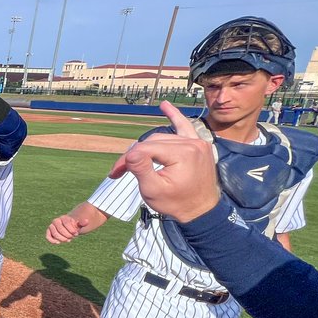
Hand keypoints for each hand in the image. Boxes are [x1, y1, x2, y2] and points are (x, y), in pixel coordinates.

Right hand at [46, 212, 93, 243]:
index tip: (76, 234)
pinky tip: (58, 243)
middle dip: (67, 235)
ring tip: (67, 240)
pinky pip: (48, 236)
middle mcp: (56, 221)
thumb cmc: (73, 227)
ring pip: (54, 233)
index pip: (66, 223)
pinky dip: (52, 240)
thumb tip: (86, 221)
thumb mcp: (79, 225)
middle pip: (60, 228)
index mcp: (63, 217)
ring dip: (61, 238)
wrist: (67, 229)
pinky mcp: (49, 232)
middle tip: (72, 237)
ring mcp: (51, 226)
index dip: (71, 229)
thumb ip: (82, 223)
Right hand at [107, 102, 219, 222]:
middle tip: (120, 171)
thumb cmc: (177, 203)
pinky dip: (174, 117)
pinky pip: (184, 127)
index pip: (145, 148)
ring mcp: (198, 143)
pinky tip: (164, 105)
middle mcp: (192, 143)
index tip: (115, 173)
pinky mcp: (199, 145)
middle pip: (152, 141)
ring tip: (132, 159)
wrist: (201, 211)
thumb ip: (141, 169)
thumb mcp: (153, 191)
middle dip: (134, 155)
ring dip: (146, 146)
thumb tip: (131, 152)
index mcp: (182, 154)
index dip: (127, 159)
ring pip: (162, 137)